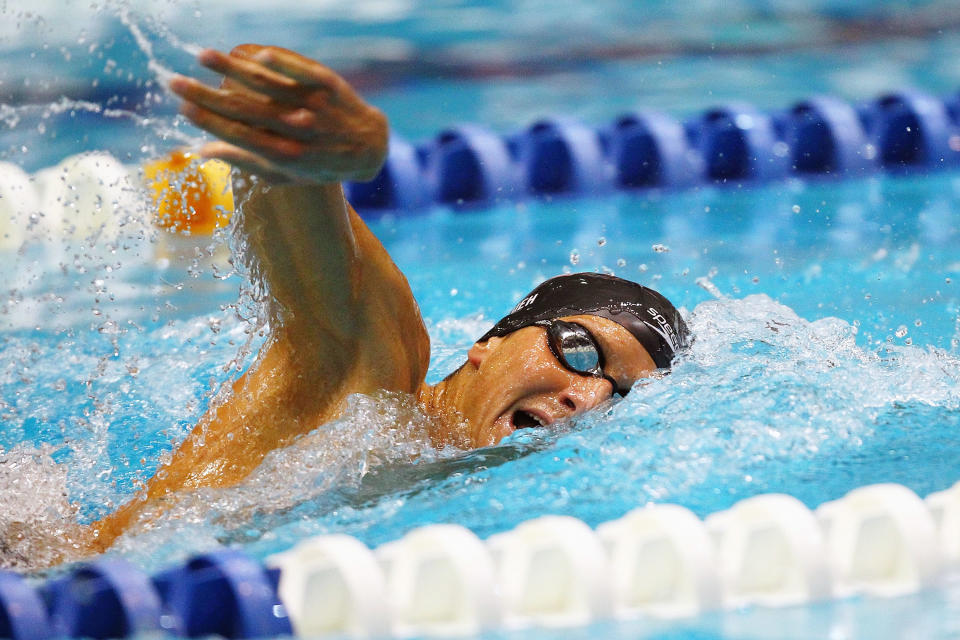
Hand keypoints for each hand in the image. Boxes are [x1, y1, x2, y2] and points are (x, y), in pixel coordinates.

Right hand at [169, 44, 387, 183]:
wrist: (370, 148)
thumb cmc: (320, 164)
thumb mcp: (286, 175)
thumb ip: (246, 162)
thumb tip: (202, 153)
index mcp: (286, 156)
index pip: (241, 137)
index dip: (210, 123)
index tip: (182, 109)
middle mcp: (300, 131)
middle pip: (246, 110)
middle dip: (206, 95)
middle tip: (174, 81)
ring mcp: (315, 106)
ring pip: (269, 85)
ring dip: (232, 69)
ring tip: (202, 56)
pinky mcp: (329, 85)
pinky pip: (300, 71)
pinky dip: (277, 62)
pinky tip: (251, 53)